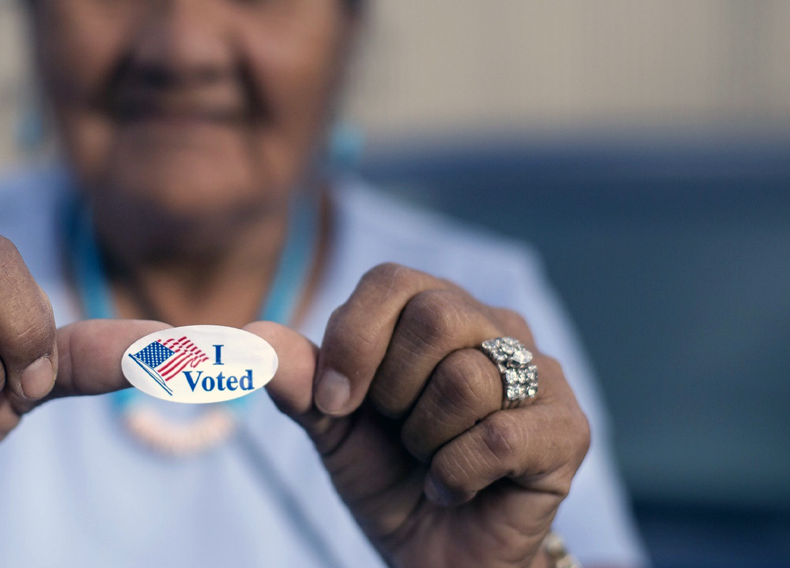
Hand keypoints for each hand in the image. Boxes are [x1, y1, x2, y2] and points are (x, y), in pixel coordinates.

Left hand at [255, 263, 589, 567]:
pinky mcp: (567, 429)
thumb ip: (299, 380)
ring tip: (429, 459)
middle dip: (392, 390)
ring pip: (467, 380)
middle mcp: (493, 327)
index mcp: (434, 309)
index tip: (332, 403)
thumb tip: (255, 336)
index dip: (352, 340)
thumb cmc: (388, 475)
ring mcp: (540, 374)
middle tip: (395, 431)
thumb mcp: (330, 427)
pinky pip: (499, 437)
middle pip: (435, 316)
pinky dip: (455, 475)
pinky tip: (452, 487)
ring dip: (425, 440)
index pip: (390, 281)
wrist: (436, 553)